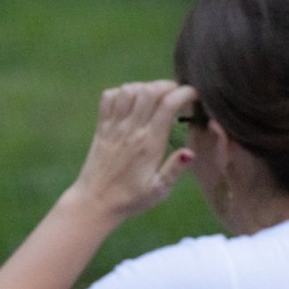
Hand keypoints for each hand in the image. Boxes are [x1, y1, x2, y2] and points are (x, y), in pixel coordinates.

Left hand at [71, 80, 197, 219]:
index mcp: (149, 144)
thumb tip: (190, 152)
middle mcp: (131, 131)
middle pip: (149, 91)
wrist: (95, 203)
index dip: (184, 93)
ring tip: (155, 97)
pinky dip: (122, 92)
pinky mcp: (101, 127)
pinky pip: (109, 97)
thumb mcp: (159, 191)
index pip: (168, 105)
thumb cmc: (131, 199)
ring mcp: (114, 127)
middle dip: (167, 85)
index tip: (193, 95)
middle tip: (176, 93)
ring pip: (129, 90)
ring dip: (145, 87)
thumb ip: (175, 170)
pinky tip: (132, 102)